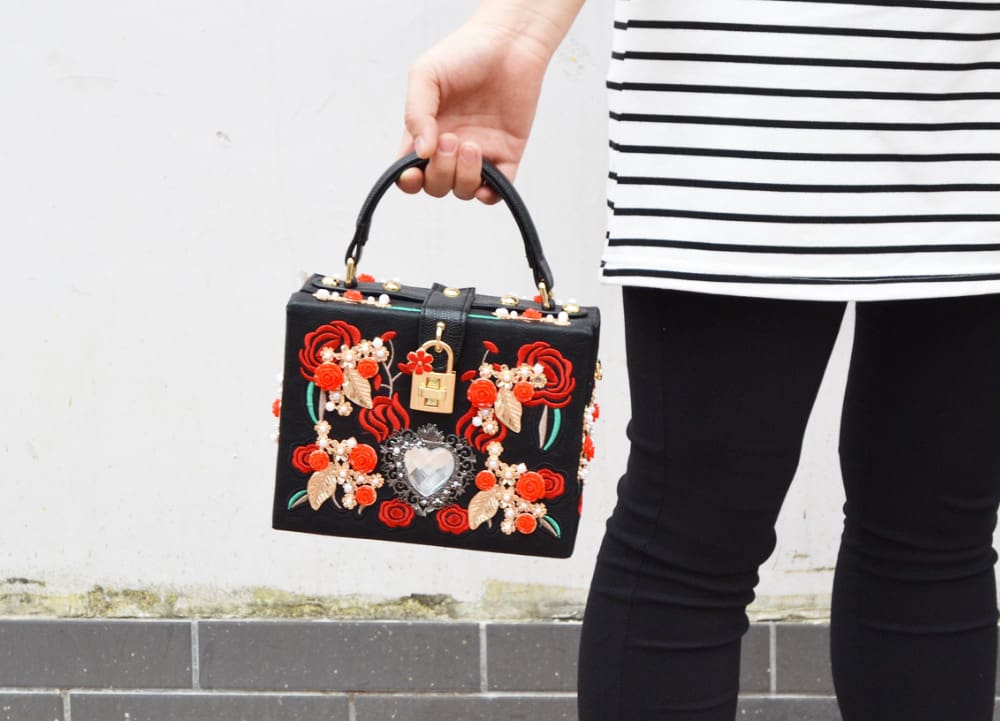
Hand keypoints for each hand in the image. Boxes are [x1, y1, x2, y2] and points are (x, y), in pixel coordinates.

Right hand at [397, 19, 550, 203]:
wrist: (510, 42)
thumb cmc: (465, 52)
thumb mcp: (425, 75)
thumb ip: (415, 113)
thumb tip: (420, 152)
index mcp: (426, 130)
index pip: (409, 170)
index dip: (408, 181)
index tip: (414, 172)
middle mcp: (450, 148)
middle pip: (435, 185)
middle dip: (439, 172)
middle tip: (451, 140)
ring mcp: (479, 154)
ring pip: (462, 190)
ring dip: (463, 176)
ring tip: (471, 144)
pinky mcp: (507, 155)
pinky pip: (496, 192)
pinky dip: (489, 194)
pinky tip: (487, 176)